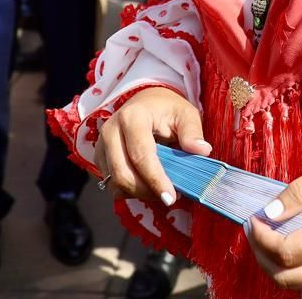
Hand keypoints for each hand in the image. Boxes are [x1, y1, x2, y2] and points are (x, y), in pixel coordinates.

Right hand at [95, 86, 210, 206]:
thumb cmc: (167, 109)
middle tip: (169, 197)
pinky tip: (147, 184)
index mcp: (132, 117)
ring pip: (115, 182)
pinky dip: (130, 190)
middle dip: (147, 191)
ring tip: (160, 189)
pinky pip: (112, 183)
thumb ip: (193, 132)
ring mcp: (101, 145)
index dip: (155, 179)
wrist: (145, 102)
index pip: (141, 155)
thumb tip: (202, 150)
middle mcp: (111, 130)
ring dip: (139, 193)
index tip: (170, 197)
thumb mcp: (186, 114)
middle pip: (123, 173)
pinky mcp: (99, 157)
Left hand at [248, 157, 301, 290]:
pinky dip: (290, 267)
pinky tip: (285, 242)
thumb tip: (270, 211)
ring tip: (265, 236)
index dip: (263, 238)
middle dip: (262, 256)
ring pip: (296, 283)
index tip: (255, 218)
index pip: (289, 251)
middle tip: (254, 230)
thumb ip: (301, 190)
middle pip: (288, 277)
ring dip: (273, 264)